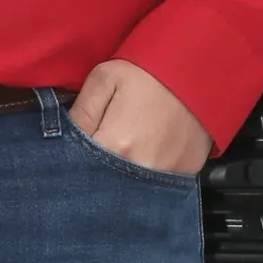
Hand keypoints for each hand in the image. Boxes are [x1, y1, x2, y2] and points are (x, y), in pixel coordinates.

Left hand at [67, 59, 212, 174]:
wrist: (199, 70)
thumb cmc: (147, 72)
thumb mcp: (104, 79)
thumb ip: (81, 112)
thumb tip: (63, 138)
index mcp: (115, 146)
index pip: (80, 168)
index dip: (71, 160)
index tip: (72, 153)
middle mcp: (141, 171)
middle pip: (106, 186)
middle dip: (96, 174)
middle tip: (97, 154)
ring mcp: (166, 178)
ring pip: (132, 191)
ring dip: (121, 181)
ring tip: (123, 157)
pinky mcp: (186, 177)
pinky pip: (158, 188)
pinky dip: (148, 180)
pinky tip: (145, 160)